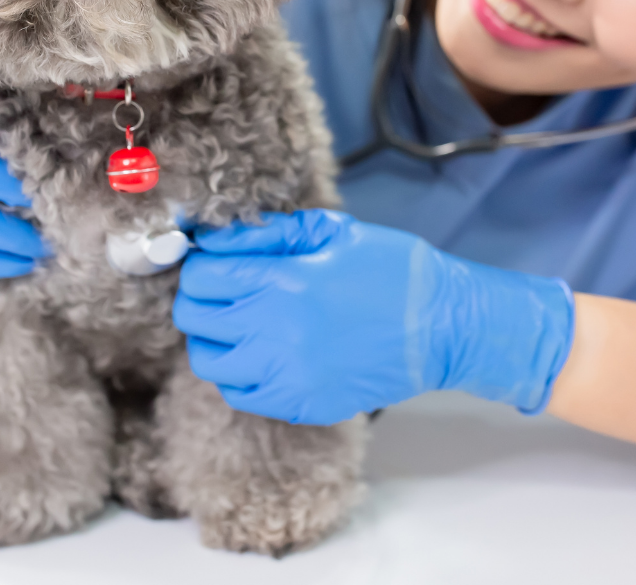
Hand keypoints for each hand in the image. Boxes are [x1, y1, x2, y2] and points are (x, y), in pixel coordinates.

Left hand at [173, 208, 573, 424]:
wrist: (443, 326)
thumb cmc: (391, 269)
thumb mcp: (332, 232)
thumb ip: (267, 233)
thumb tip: (213, 238)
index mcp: (284, 282)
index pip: (201, 276)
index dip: (201, 263)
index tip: (215, 260)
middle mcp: (275, 333)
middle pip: (193, 318)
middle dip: (199, 296)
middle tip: (224, 286)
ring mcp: (285, 376)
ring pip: (206, 360)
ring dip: (213, 335)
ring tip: (239, 319)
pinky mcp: (299, 404)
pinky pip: (237, 393)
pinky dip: (236, 371)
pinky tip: (260, 350)